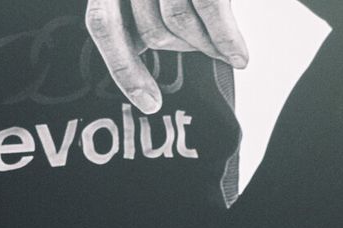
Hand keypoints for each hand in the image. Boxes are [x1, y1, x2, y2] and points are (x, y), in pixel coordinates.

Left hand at [86, 1, 248, 114]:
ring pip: (176, 23)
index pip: (103, 25)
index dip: (124, 69)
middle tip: (208, 52)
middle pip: (149, 30)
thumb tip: (143, 50)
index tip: (150, 102)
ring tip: (225, 47)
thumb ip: (141, 4)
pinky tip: (239, 58)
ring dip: (206, 44)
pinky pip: (210, 9)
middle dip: (182, 51)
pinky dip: (226, 39)